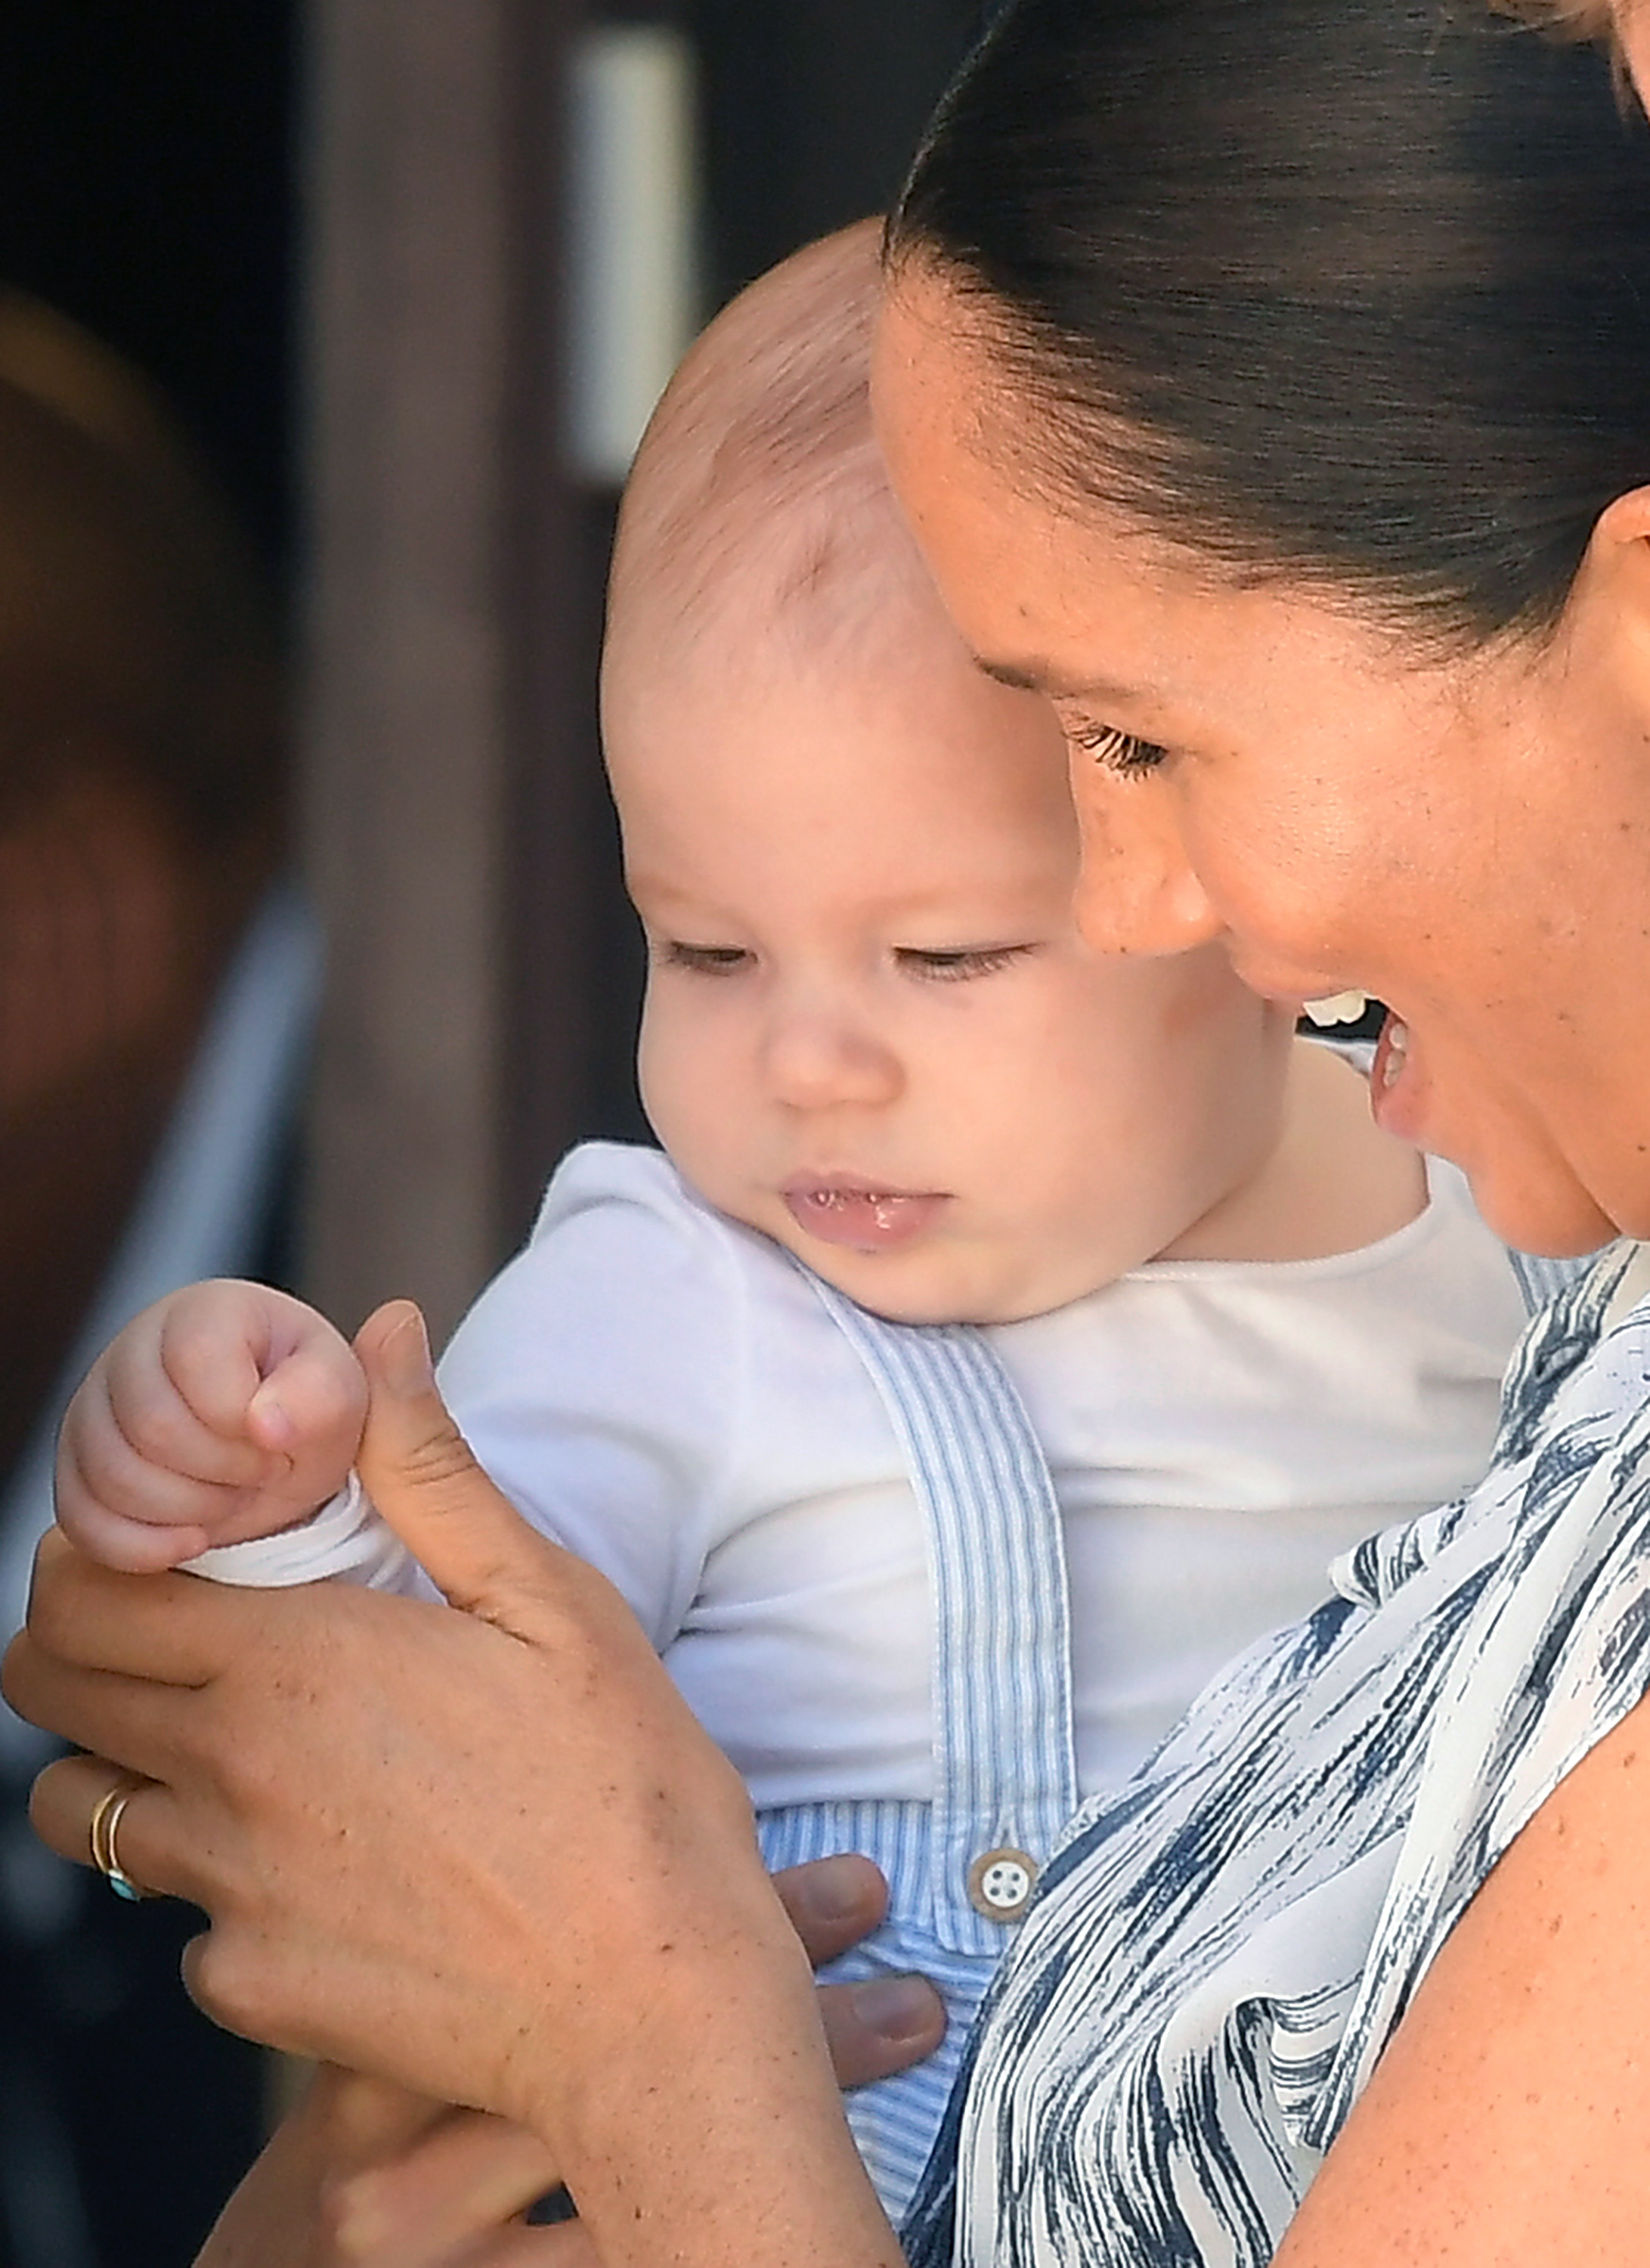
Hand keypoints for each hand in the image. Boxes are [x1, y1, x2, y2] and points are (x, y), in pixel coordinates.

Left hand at [9, 1304, 902, 2265]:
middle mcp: (232, 1774)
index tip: (145, 1547)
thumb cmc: (627, 1790)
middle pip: (50, 1693)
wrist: (659, 2011)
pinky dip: (227, 1890)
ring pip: (90, 1813)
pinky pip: (186, 1926)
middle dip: (77, 1645)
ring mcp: (231, 1895)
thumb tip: (378, 1331)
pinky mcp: (254, 1991)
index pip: (85, 1592)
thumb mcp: (551, 1602)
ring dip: (131, 1767)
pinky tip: (332, 1871)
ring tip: (240, 1749)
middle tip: (166, 1629)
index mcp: (295, 1659)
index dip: (84, 1558)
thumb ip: (434, 1470)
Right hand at [55, 1278, 366, 1569]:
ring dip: (185, 1507)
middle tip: (263, 1474)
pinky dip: (139, 1545)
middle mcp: (137, 1347)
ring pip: (109, 1472)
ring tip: (233, 1498)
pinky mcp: (77, 1473)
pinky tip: (192, 1542)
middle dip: (221, 1469)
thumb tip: (396, 1326)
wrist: (277, 1466)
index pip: (200, 1361)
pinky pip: (78, 1517)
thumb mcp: (363, 1408)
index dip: (247, 1419)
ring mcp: (96, 1410)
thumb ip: (386, 1381)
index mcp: (212, 1312)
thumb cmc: (317, 1422)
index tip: (284, 1440)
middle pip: (150, 1423)